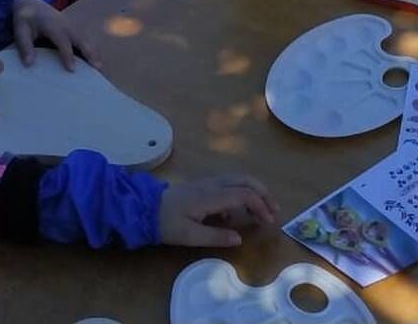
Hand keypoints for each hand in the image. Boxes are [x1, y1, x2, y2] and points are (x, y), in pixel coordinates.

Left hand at [11, 0, 99, 69]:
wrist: (31, 3)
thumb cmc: (25, 19)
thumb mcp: (20, 30)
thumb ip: (25, 47)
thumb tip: (29, 64)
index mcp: (52, 25)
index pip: (62, 41)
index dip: (68, 55)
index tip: (72, 69)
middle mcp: (65, 25)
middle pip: (81, 38)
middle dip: (89, 52)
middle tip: (97, 67)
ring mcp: (71, 26)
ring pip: (85, 39)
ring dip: (94, 51)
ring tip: (100, 66)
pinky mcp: (73, 28)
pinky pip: (84, 39)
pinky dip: (91, 48)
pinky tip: (95, 60)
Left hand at [158, 175, 279, 246]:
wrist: (143, 208)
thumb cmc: (165, 223)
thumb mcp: (189, 236)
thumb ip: (215, 237)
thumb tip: (239, 238)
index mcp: (211, 196)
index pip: (244, 194)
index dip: (260, 206)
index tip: (268, 222)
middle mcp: (212, 185)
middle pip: (246, 180)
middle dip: (264, 193)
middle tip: (274, 211)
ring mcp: (208, 183)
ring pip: (239, 178)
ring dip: (255, 190)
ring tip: (263, 209)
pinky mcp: (203, 185)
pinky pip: (229, 183)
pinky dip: (242, 192)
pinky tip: (236, 212)